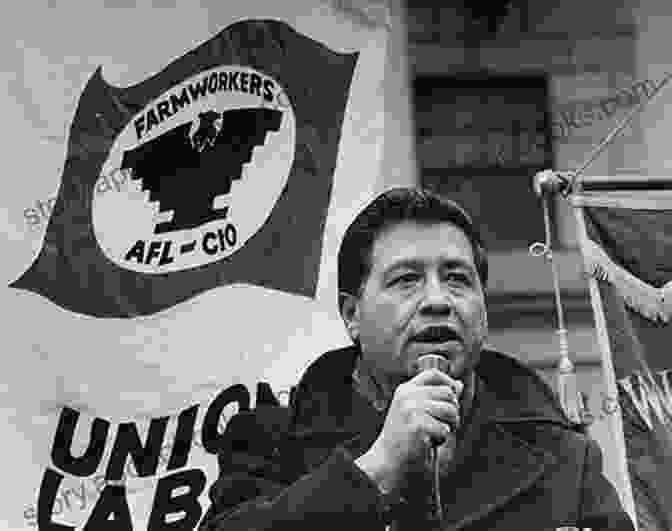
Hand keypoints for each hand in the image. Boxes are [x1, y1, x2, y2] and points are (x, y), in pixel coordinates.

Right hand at [355, 369, 462, 493]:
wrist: (387, 458)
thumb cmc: (402, 435)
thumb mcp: (414, 410)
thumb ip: (434, 397)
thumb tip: (459, 385)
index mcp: (405, 390)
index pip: (432, 375)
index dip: (448, 381)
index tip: (455, 393)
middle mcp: (408, 396)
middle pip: (447, 393)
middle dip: (453, 410)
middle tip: (444, 423)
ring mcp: (412, 409)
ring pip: (450, 410)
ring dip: (450, 425)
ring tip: (436, 433)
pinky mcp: (418, 425)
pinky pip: (445, 429)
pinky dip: (442, 438)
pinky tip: (430, 442)